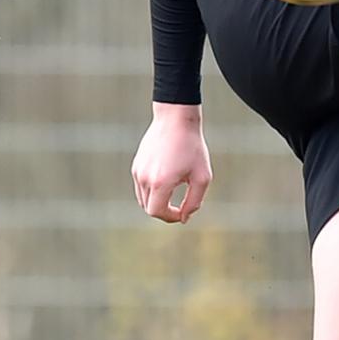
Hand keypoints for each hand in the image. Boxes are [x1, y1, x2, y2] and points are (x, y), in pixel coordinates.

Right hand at [132, 103, 212, 223]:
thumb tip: (184, 219)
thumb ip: (194, 201)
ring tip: (174, 195)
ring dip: (157, 202)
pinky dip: (152, 191)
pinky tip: (167, 182)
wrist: (176, 120)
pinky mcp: (136, 165)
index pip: (157, 212)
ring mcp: (137, 171)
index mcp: (160, 182)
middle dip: (164, 212)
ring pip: (143, 199)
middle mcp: (144, 178)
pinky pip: (141, 186)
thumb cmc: (193, 148)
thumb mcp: (202, 177)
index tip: (183, 213)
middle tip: (180, 208)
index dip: (171, 217)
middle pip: (148, 208)